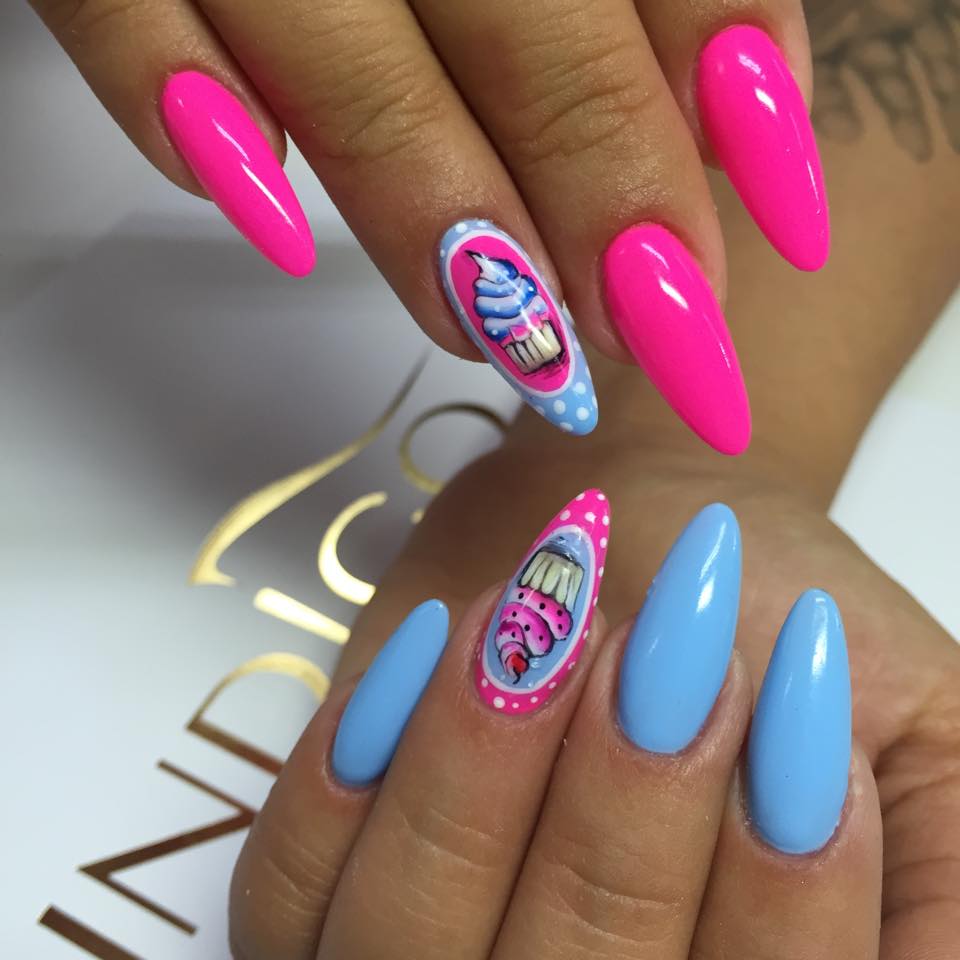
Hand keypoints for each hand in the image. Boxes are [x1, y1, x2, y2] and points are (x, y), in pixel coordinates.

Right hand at [28, 0, 828, 450]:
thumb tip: (733, 121)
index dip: (726, 75)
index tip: (779, 223)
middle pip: (518, 11)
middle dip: (603, 184)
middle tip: (658, 336)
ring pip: (336, 43)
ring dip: (428, 207)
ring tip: (508, 343)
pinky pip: (110, 0)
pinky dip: (174, 106)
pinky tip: (259, 220)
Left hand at [229, 488, 888, 959]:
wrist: (652, 529)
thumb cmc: (782, 621)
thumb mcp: (918, 730)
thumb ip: (938, 875)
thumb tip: (871, 908)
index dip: (783, 899)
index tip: (791, 710)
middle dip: (622, 817)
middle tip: (661, 651)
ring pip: (407, 949)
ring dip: (474, 778)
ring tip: (546, 622)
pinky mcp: (317, 893)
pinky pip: (289, 887)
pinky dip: (344, 777)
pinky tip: (435, 649)